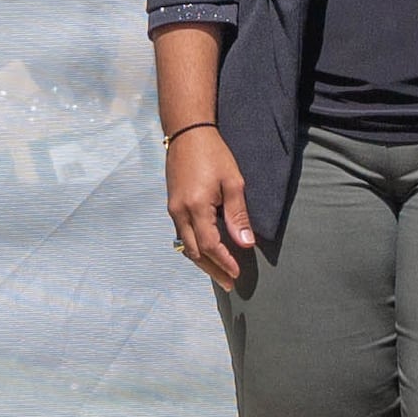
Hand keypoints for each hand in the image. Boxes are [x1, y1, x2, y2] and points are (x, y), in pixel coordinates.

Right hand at [163, 123, 257, 288]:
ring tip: (219, 273)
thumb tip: (245, 243)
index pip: (209, 245)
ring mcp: (173, 209)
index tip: (237, 273)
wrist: (187, 133)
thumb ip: (238, 215)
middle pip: (194, 252)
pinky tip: (206, 251)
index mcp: (196, 206)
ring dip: (202, 262)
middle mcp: (180, 212)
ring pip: (185, 245)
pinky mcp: (172, 204)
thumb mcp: (233, 182)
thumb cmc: (214, 154)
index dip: (224, 261)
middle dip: (212, 270)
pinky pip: (182, 234)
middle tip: (229, 284)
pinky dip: (194, 248)